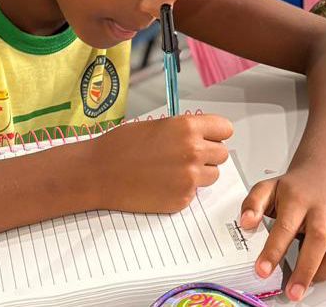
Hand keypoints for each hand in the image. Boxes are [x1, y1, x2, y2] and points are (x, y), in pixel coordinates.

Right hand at [88, 114, 231, 212]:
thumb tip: (204, 135)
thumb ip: (186, 130)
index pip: (225, 129)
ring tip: (174, 169)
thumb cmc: (123, 146)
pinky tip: (163, 183)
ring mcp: (189, 178)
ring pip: (213, 175)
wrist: (99, 172)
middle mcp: (193, 151)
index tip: (209, 137)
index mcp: (188, 127)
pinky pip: (195, 193)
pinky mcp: (182, 199)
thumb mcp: (160, 125)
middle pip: (222, 154)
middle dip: (208, 154)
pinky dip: (183, 189)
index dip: (216, 134)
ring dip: (199, 173)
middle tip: (187, 155)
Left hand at [239, 165, 325, 301]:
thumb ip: (253, 204)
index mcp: (297, 198)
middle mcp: (322, 207)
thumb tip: (246, 223)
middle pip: (318, 239)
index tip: (263, 271)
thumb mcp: (268, 188)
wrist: (325, 169)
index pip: (285, 226)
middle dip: (305, 270)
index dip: (274, 251)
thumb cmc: (296, 187)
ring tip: (310, 280)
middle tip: (293, 292)